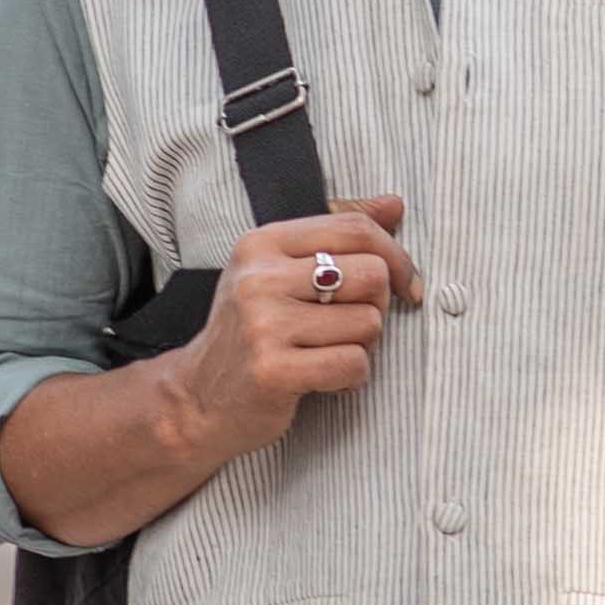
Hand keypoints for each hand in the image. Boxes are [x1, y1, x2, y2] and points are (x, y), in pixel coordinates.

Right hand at [158, 200, 419, 463]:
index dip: (396, 256)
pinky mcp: (273, 370)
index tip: (406, 285)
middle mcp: (259, 278)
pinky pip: (353, 364)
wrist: (198, 399)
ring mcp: (263, 325)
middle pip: (371, 275)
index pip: (354, 228)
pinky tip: (323, 379)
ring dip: (362, 347)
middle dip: (377, 307)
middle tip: (350, 327)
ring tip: (327, 353)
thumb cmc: (252, 332)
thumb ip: (336, 235)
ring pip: (368, 323)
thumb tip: (394, 205)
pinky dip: (351, 378)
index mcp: (262, 244)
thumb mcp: (280, 272)